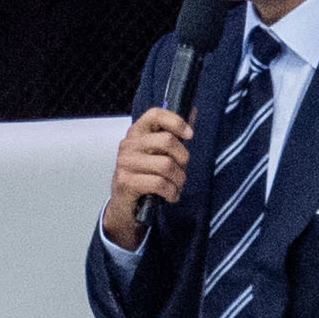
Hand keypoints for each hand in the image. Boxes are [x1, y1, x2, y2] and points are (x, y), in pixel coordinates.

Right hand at [102, 107, 194, 248]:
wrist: (125, 206)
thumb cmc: (145, 176)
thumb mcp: (159, 153)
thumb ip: (174, 133)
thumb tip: (193, 111)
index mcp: (137, 132)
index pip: (155, 114)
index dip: (176, 121)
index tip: (189, 134)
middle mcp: (129, 144)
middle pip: (167, 140)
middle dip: (183, 158)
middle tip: (182, 169)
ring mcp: (125, 163)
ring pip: (166, 165)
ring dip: (179, 179)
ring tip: (176, 185)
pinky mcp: (126, 182)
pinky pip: (159, 183)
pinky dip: (171, 192)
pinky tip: (171, 195)